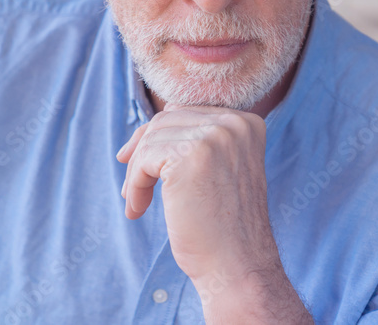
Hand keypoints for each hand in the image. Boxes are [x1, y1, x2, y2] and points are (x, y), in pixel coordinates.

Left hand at [116, 106, 279, 283]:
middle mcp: (234, 124)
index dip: (157, 138)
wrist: (237, 265)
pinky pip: (144, 158)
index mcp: (246, 123)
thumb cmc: (225, 227)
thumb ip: (199, 141)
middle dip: (142, 152)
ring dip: (136, 172)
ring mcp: (214, 137)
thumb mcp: (221, 170)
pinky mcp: (189, 156)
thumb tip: (151, 125)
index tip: (138, 164)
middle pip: (166, 121)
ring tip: (136, 202)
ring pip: (152, 138)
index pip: (186, 113)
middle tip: (131, 188)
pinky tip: (138, 209)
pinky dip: (134, 184)